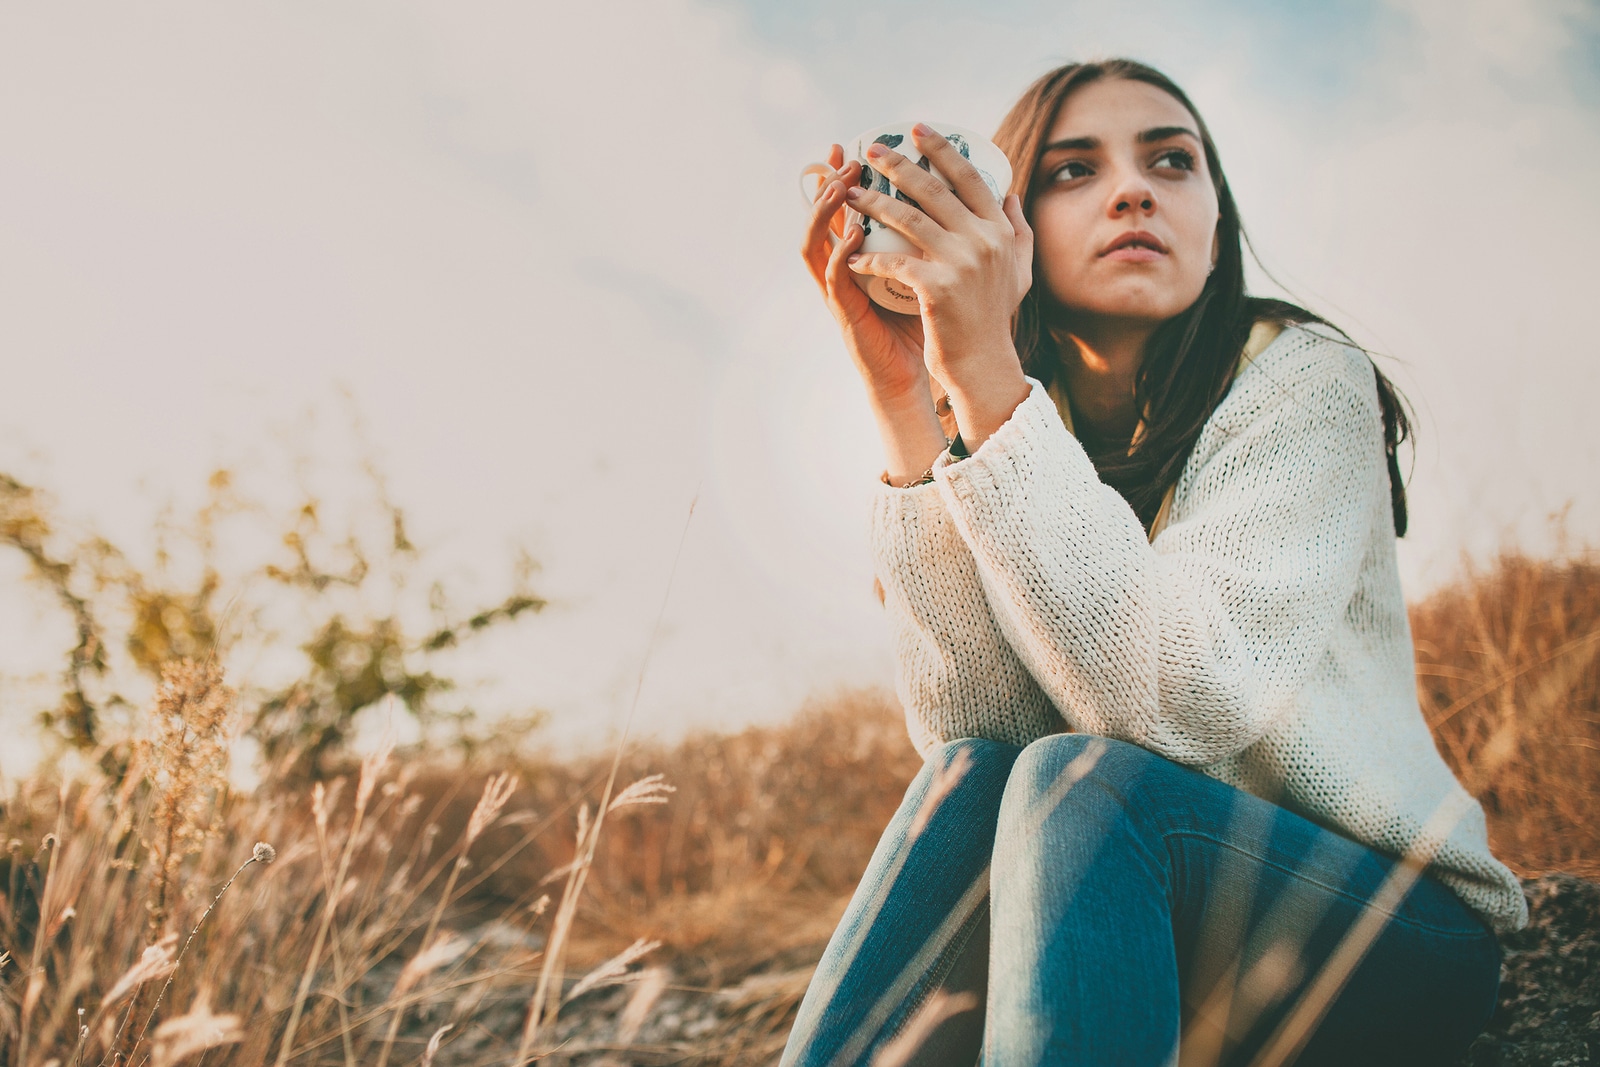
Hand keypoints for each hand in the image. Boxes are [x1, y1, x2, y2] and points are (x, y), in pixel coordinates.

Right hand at [801, 144, 931, 410]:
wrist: (917, 375)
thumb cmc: (928, 325)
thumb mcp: (939, 273)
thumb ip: (951, 240)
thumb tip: (996, 202)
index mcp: (866, 255)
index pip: (850, 207)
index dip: (848, 175)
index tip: (859, 145)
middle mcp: (847, 267)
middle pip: (825, 217)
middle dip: (829, 182)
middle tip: (844, 154)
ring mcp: (841, 290)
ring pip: (816, 242)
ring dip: (824, 212)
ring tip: (840, 185)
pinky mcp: (845, 312)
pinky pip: (834, 277)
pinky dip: (840, 254)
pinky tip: (851, 235)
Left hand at [842, 124, 1034, 445]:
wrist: (984, 363)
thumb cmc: (994, 317)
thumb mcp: (1019, 270)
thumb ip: (1018, 230)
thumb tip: (1010, 194)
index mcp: (999, 231)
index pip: (969, 178)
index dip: (941, 150)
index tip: (916, 129)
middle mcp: (984, 241)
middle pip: (934, 190)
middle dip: (898, 165)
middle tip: (870, 150)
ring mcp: (961, 264)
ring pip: (908, 220)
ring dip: (874, 204)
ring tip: (850, 194)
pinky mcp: (937, 289)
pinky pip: (895, 263)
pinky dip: (870, 259)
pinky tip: (852, 256)